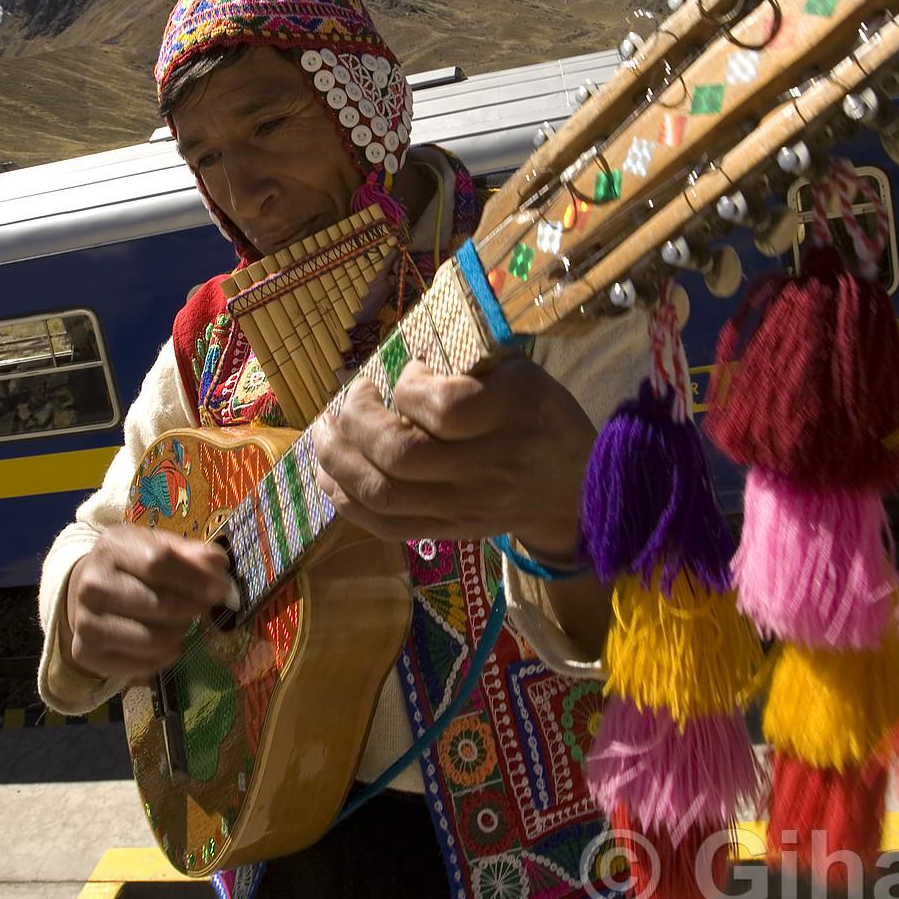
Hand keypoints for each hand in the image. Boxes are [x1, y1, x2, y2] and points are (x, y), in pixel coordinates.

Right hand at [64, 523, 231, 678]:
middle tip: (202, 607)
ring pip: (154, 639)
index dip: (196, 577)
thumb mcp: (157, 546)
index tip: (222, 588)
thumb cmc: (132, 567)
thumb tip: (219, 564)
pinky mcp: (87, 653)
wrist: (87, 592)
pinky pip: (144, 664)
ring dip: (180, 633)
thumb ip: (190, 553)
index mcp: (112, 547)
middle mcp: (92, 584)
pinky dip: (166, 656)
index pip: (159, 562)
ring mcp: (86, 621)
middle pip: (160, 604)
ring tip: (181, 623)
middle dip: (192, 608)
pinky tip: (167, 641)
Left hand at [311, 356, 595, 561]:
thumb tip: (403, 371)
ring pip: (383, 495)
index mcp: (511, 413)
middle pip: (400, 456)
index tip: (409, 371)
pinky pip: (385, 526)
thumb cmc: (541, 417)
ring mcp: (464, 508)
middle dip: (356, 422)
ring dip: (337, 461)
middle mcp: (486, 468)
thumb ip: (467, 366)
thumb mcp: (522, 373)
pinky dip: (346, 500)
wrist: (575, 489)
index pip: (443, 408)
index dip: (409, 387)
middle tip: (351, 397)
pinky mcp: (448, 532)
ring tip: (323, 433)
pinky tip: (329, 475)